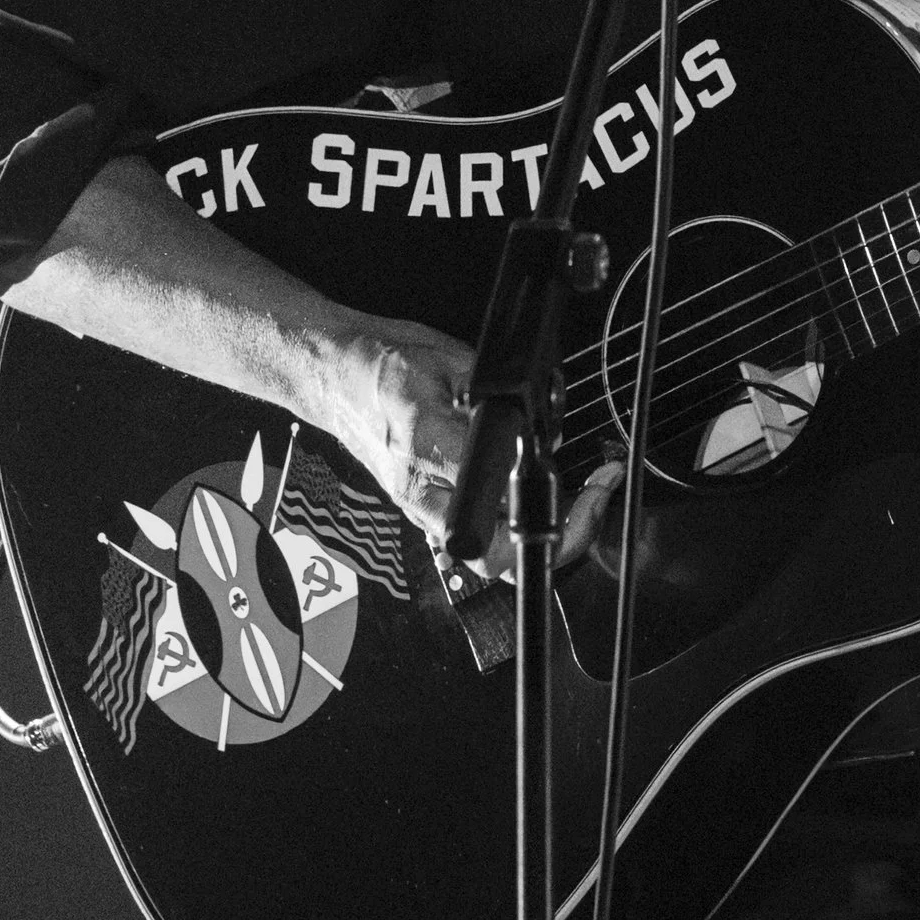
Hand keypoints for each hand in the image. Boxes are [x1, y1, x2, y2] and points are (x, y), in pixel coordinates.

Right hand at [333, 321, 628, 571]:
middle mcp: (421, 490)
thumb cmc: (375, 364)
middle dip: (556, 540)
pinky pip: (474, 541)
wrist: (328, 375)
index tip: (589, 487)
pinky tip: (533, 495)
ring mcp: (419, 507)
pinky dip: (511, 527)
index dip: (553, 505)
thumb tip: (535, 420)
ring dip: (537, 539)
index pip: (500, 499)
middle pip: (497, 558)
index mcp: (427, 447)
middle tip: (591, 502)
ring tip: (573, 499)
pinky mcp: (421, 508)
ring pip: (489, 559)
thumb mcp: (446, 359)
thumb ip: (491, 396)